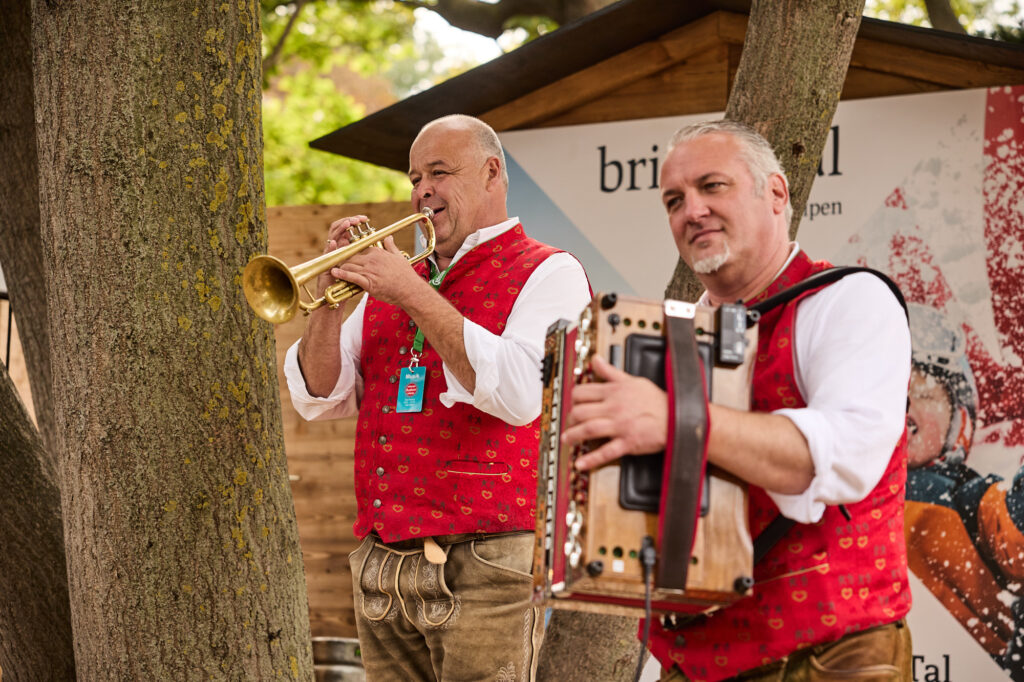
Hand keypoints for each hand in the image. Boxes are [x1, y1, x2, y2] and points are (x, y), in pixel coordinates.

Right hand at [317, 215, 366, 296]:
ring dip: (340, 230)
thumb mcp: (359, 267)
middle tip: (357, 219)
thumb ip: (364, 255)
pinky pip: (326, 255)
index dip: (353, 221)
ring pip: (332, 238)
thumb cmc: (349, 284)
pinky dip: (331, 248)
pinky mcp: (324, 266)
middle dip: (347, 222)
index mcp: (343, 247)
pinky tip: (335, 243)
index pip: (346, 229)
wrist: (335, 299)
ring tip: (348, 224)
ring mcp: (328, 257)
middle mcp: (334, 249)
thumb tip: (374, 242)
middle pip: (338, 229)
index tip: (364, 218)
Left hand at [332, 235, 426, 306]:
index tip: (347, 257)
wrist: (409, 290)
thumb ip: (390, 246)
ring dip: (340, 268)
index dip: (351, 254)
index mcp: (377, 252)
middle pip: (350, 257)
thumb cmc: (405, 275)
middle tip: (336, 264)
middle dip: (343, 261)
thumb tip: (388, 237)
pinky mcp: (368, 282)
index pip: (358, 249)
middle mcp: (372, 259)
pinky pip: (351, 276)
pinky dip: (341, 274)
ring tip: (334, 270)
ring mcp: (369, 270)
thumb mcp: (398, 256)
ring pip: (348, 266)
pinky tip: (334, 273)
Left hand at [561, 354, 667, 470]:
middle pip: (581, 411)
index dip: (573, 399)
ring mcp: (620, 425)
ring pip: (589, 429)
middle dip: (570, 419)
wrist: (677, 416)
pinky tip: (580, 464)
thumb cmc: (657, 401)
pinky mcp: (628, 442)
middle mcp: (614, 407)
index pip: (582, 392)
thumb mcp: (633, 380)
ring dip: (574, 436)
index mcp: (614, 391)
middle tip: (568, 423)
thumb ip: (610, 371)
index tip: (572, 404)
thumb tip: (596, 360)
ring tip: (567, 440)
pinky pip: (606, 451)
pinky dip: (591, 459)